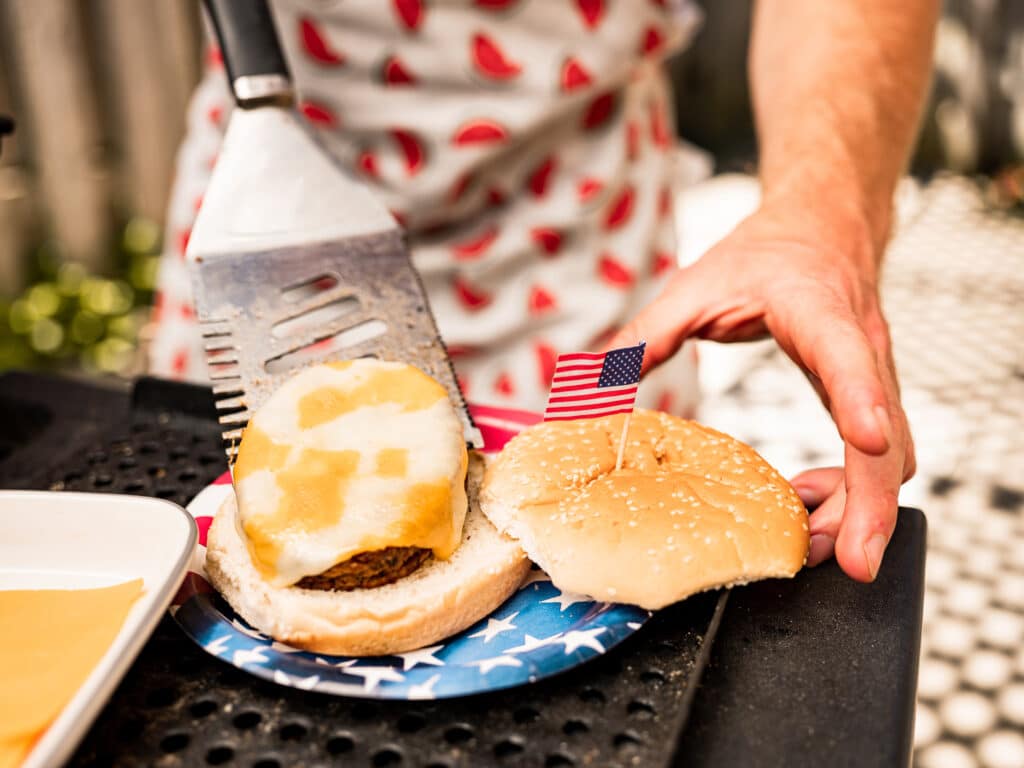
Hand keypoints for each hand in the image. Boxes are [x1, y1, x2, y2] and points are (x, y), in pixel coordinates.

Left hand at [608, 198, 914, 581]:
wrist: (823, 224)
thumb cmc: (762, 252)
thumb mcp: (694, 285)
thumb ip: (643, 337)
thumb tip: (579, 390)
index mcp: (817, 310)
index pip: (848, 357)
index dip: (861, 401)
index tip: (864, 443)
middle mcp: (861, 348)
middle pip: (887, 436)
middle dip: (873, 505)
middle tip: (850, 562)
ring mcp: (875, 376)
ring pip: (893, 456)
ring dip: (862, 508)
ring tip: (810, 544)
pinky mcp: (872, 396)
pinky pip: (880, 456)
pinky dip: (854, 491)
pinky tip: (809, 506)